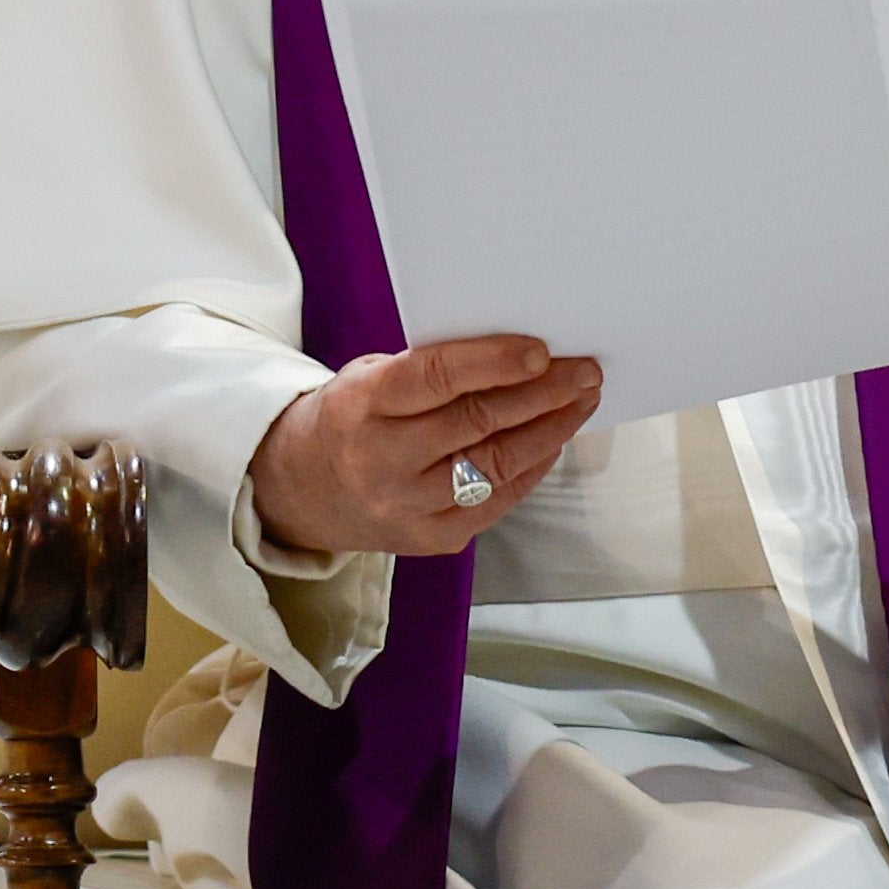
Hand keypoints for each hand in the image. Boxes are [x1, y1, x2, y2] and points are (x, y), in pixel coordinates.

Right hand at [247, 336, 602, 557]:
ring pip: (497, 464)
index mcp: (361, 407)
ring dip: (551, 428)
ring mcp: (408, 507)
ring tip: (582, 399)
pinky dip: (533, 466)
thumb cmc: (351, 417)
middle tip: (585, 369)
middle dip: (542, 392)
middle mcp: (383, 461)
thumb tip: (518, 352)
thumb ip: (429, 368)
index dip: (493, 363)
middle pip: (478, 422)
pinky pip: (499, 499)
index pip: (435, 378)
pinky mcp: (433, 539)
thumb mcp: (368, 378)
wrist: (303, 491)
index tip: (542, 350)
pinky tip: (555, 438)